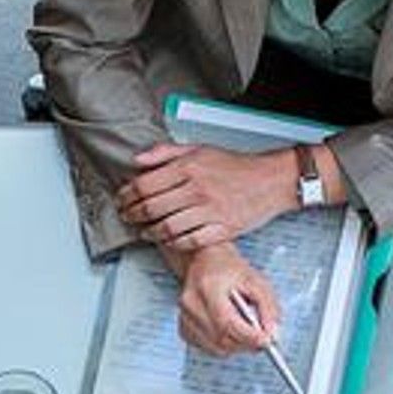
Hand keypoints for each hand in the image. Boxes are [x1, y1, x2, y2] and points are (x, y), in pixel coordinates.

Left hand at [115, 141, 301, 255]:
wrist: (271, 180)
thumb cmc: (236, 166)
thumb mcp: (199, 149)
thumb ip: (166, 153)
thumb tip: (138, 160)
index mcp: (189, 167)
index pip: (145, 184)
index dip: (126, 195)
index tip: (121, 199)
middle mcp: (197, 189)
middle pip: (151, 208)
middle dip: (132, 215)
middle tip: (127, 217)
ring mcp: (209, 211)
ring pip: (167, 228)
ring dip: (150, 232)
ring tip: (144, 232)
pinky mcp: (221, 229)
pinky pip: (189, 241)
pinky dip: (173, 244)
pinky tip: (167, 241)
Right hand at [175, 242, 281, 358]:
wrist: (206, 262)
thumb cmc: (231, 270)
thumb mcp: (257, 282)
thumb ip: (268, 308)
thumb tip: (272, 335)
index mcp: (208, 286)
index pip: (227, 322)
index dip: (248, 336)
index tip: (266, 341)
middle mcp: (191, 303)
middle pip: (221, 338)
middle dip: (246, 343)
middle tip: (263, 339)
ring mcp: (185, 318)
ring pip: (216, 348)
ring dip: (237, 346)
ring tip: (248, 333)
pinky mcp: (185, 329)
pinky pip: (209, 348)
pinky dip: (224, 346)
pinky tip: (231, 332)